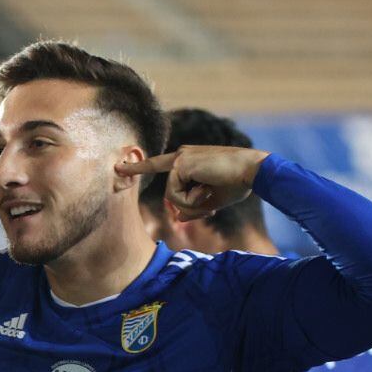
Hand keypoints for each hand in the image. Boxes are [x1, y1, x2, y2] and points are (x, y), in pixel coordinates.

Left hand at [116, 146, 269, 221]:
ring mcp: (179, 158)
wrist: (253, 170)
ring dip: (192, 204)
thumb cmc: (238, 183)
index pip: (157, 164)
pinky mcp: (180, 164)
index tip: (119, 167)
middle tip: (212, 196)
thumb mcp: (212, 202)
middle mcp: (181, 155)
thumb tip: (176, 217)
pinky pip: (175, 196)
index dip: (138, 166)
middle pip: (171, 194)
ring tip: (211, 192)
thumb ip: (192, 209)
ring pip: (172, 197)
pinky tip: (207, 189)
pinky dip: (192, 201)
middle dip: (191, 206)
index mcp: (188, 159)